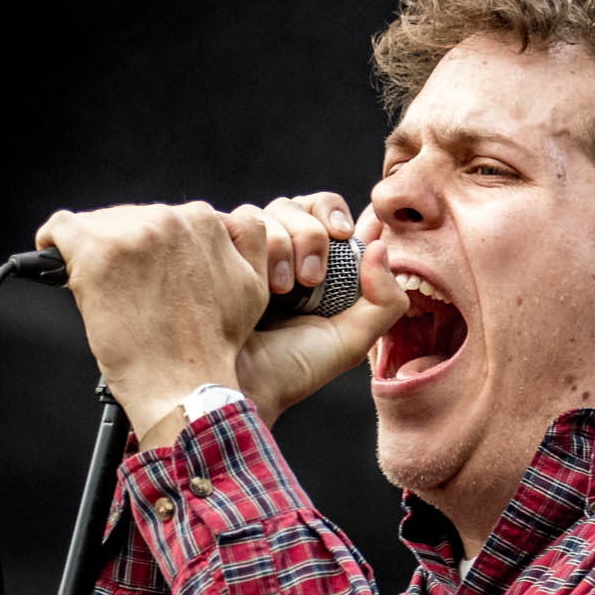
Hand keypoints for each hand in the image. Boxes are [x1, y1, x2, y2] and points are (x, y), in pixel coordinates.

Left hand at [36, 201, 269, 436]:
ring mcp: (132, 235)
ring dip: (95, 253)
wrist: (186, 387)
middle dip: (125, 251)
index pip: (163, 218)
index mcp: (205, 222)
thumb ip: (245, 243)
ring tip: (106, 291)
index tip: (145, 273)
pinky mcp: (96, 253)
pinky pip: (61, 229)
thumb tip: (220, 223)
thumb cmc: (212, 350)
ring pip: (96, 226)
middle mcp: (170, 220)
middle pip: (128, 219)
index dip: (152, 250)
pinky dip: (55, 243)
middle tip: (128, 292)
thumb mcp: (253, 287)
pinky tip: (56, 261)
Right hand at [233, 193, 408, 424]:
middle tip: (310, 279)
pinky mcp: (210, 255)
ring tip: (279, 292)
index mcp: (308, 264)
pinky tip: (251, 280)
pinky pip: (230, 224)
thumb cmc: (291, 371)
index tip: (341, 234)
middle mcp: (273, 253)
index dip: (332, 212)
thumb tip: (379, 247)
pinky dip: (245, 243)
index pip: (322, 210)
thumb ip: (385, 301)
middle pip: (293, 205)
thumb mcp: (351, 341)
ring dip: (278, 245)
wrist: (241, 389)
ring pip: (261, 213)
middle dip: (308, 233)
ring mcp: (238, 253)